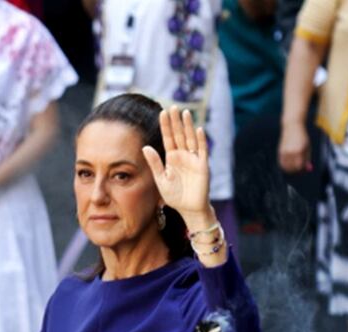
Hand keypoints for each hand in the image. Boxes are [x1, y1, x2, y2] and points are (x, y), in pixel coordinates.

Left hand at [142, 107, 211, 224]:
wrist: (189, 208)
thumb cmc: (174, 195)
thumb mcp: (161, 179)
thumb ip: (155, 163)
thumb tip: (145, 147)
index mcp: (171, 158)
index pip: (168, 138)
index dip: (166, 126)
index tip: (162, 112)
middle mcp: (182, 155)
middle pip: (179, 135)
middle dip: (176, 121)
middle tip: (173, 107)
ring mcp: (193, 159)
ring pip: (190, 139)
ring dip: (188, 126)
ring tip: (184, 113)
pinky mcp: (202, 165)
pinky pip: (202, 150)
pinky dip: (200, 140)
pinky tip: (198, 129)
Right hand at [278, 121, 310, 173]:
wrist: (292, 126)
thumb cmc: (302, 137)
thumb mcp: (307, 147)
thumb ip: (307, 158)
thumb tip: (307, 169)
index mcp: (300, 150)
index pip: (299, 166)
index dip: (301, 170)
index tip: (303, 170)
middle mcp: (291, 151)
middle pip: (292, 167)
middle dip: (296, 171)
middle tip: (298, 170)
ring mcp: (285, 151)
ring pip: (285, 166)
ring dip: (290, 169)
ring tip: (293, 167)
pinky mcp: (280, 151)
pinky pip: (281, 162)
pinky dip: (284, 165)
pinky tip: (288, 164)